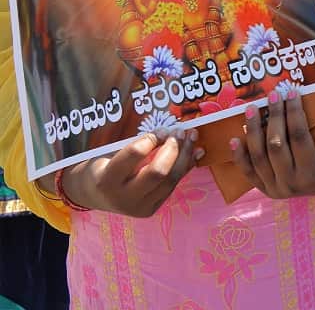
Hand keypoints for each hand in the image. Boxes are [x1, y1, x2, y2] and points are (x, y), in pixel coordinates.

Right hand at [61, 129, 201, 216]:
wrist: (93, 195)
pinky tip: (195, 152)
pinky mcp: (151, 210)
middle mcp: (123, 197)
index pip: (135, 154)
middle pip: (157, 172)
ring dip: (185, 156)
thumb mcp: (109, 153)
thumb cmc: (103, 166)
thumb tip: (168, 131)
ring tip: (193, 137)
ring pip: (170, 180)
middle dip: (173, 148)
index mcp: (106, 179)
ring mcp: (138, 207)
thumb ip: (135, 145)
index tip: (161, 129)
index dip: (152, 138)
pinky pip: (173, 186)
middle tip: (180, 131)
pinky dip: (185, 167)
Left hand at [231, 89, 314, 198]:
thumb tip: (294, 97)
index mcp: (312, 172)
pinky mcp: (263, 189)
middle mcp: (292, 183)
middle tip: (273, 96)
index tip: (292, 92)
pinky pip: (248, 171)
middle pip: (276, 145)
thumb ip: (314, 128)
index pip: (299, 137)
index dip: (294, 112)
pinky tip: (234, 138)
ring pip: (259, 157)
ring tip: (251, 110)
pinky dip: (239, 155)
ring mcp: (275, 188)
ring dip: (253, 131)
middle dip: (274, 117)